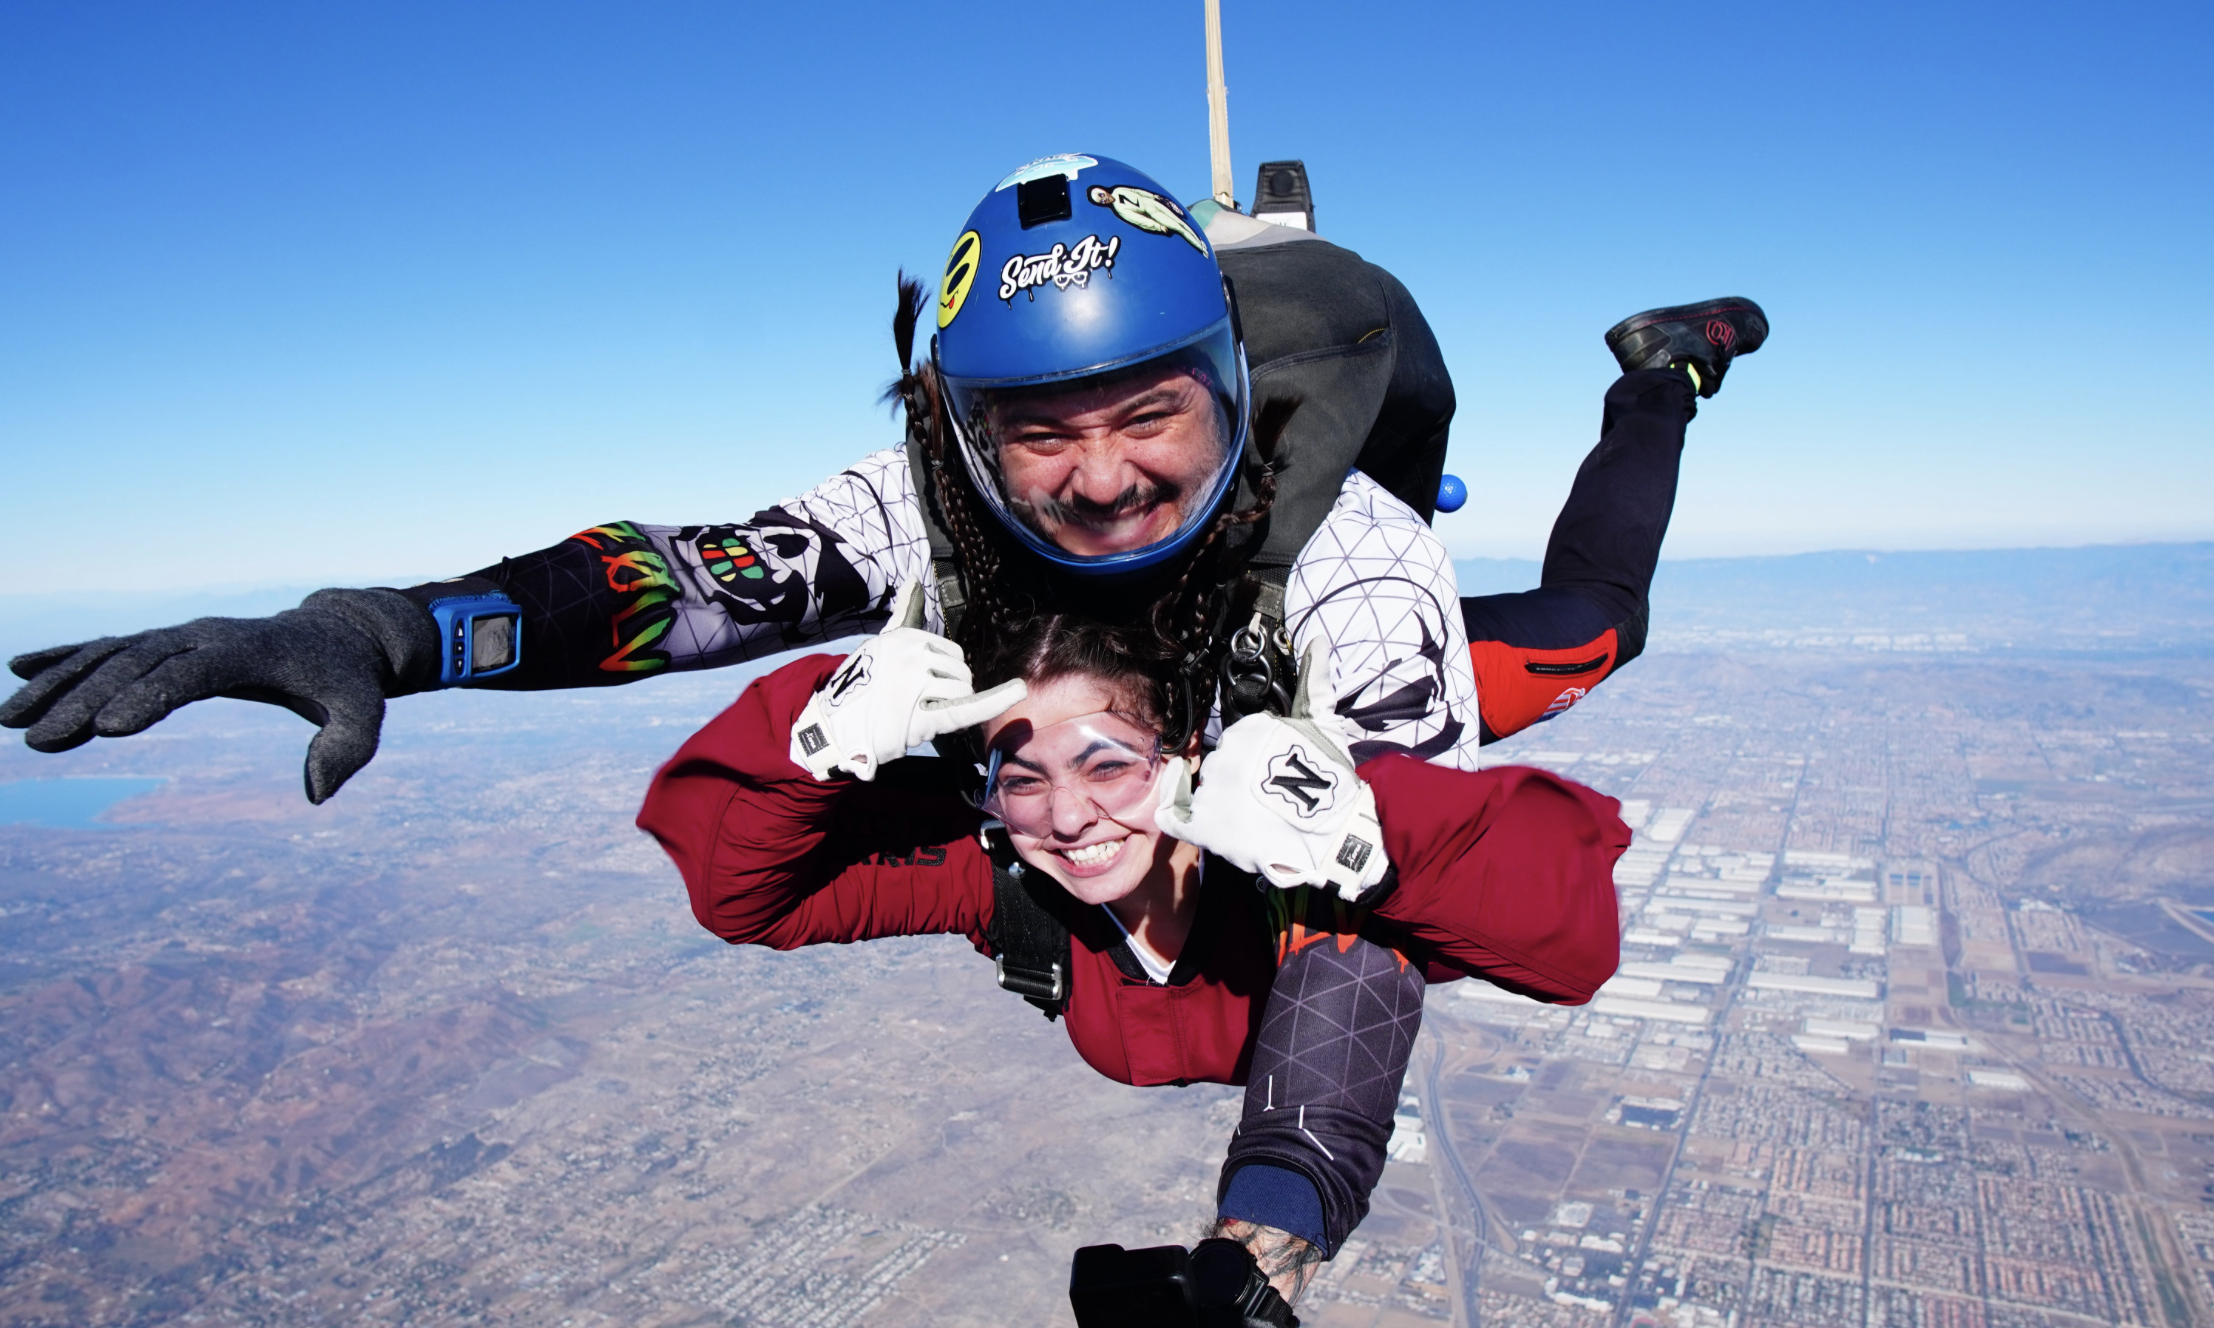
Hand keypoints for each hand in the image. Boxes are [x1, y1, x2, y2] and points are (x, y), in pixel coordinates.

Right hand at [0, 589, 440, 804]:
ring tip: (10, 721)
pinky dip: (66, 656)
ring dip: (59, 683)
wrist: (338, 636)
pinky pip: (111, 648)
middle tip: (38, 739)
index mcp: (252, 650)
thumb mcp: (366, 713)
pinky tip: (19, 670)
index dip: (151, 696)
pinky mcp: (170, 643)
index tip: (106, 728)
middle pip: (137, 664)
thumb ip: (348, 750)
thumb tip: (316, 795)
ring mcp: (184, 636)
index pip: (193, 672)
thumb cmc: (350, 681)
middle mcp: (207, 635)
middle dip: (85, 699)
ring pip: (112, 655)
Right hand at [788, 581, 1025, 781]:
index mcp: (906, 636)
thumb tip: (913, 581)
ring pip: (962, 692)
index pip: (951, 653)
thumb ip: (903, 613)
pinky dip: (996, 700)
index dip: (941, 675)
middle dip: (947, 691)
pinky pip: (967, 707)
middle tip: (912, 704)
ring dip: (945, 707)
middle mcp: (912, 654)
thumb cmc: (862, 687)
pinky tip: (1018, 691)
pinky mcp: (922, 714)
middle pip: (961, 672)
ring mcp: (917, 684)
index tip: (916, 686)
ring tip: (912, 714)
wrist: (835, 727)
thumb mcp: (882, 643)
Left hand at [1158, 642, 1388, 899]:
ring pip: (1203, 788)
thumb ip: (1314, 684)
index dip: (1252, 756)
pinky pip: (1172, 814)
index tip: (1272, 771)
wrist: (1335, 837)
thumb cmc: (1332, 781)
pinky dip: (1173, 806)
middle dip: (1238, 777)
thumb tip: (1317, 641)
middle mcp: (1226, 756)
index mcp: (1249, 729)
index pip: (1237, 740)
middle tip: (1267, 797)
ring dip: (1220, 798)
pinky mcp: (1205, 827)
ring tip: (1253, 815)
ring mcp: (1214, 792)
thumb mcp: (1325, 726)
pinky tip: (1191, 811)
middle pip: (1219, 764)